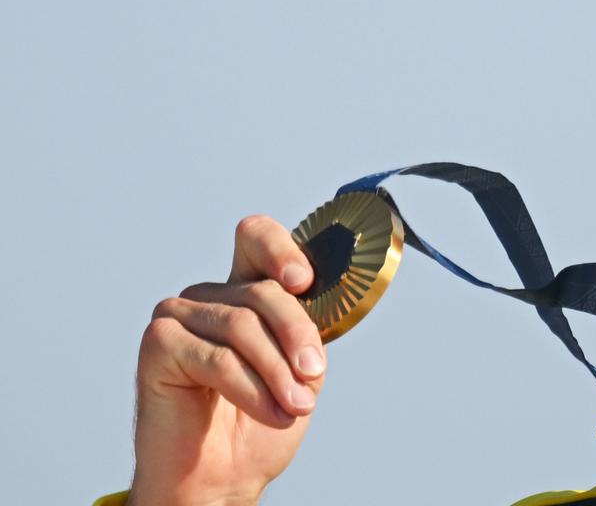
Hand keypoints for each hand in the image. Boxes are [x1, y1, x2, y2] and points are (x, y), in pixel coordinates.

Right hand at [129, 216, 325, 505]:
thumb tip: (314, 294)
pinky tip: (270, 412)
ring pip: (242, 325)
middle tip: (313, 377)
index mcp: (244, 292)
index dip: (280, 249)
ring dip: (277, 372)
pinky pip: (217, 357)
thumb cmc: (259, 422)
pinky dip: (251, 388)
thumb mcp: (299, 367)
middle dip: (297, 335)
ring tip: (295, 407)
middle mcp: (208, 297)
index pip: (255, 238)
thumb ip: (304, 327)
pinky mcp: (159, 344)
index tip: (303, 281)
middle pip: (262, 291)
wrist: (224, 479)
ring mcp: (178, 316)